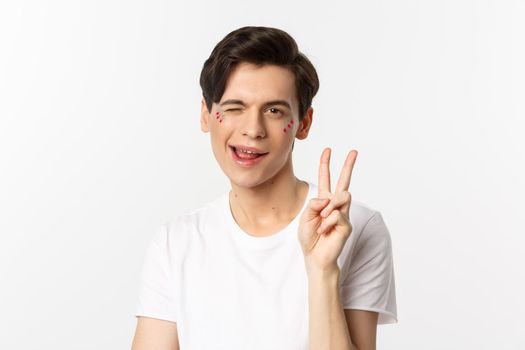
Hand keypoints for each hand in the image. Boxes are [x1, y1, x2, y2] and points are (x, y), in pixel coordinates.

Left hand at [298, 147, 357, 273]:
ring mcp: (343, 214)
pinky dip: (326, 223)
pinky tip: (324, 231)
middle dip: (348, 165)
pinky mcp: (347, 224)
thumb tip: (328, 198)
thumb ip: (313, 205)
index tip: (328, 150)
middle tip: (354, 151)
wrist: (315, 257)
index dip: (325, 164)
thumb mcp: (304, 218)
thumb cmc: (310, 238)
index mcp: (323, 201)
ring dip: (330, 205)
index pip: (326, 180)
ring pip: (343, 195)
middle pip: (343, 181)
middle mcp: (335, 205)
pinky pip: (336, 215)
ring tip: (323, 218)